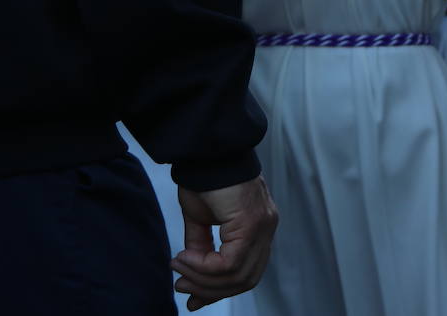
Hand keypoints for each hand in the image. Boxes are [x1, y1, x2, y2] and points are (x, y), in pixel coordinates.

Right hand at [172, 176, 278, 310]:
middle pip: (246, 279)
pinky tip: (184, 258)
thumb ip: (202, 246)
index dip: (219, 290)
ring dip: (203, 279)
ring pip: (238, 275)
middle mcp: (267, 228)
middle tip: (182, 287)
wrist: (207, 150)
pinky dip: (204, 267)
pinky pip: (230, 262)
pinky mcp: (252, 222)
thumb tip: (192, 271)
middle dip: (211, 290)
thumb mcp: (201, 219)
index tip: (192, 296)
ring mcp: (263, 225)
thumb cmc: (205, 178)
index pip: (247, 271)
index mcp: (259, 227)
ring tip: (179, 269)